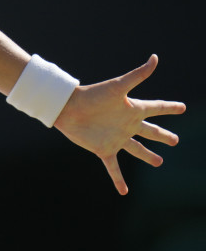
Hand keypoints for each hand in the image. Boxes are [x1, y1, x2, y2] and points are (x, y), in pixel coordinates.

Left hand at [54, 55, 185, 194]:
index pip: (156, 108)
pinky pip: (113, 167)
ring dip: (148, 156)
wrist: (67, 107)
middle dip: (163, 136)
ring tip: (159, 162)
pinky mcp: (104, 149)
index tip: (182, 107)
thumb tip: (155, 58)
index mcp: (132, 109)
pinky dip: (118, 179)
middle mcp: (127, 124)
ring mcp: (117, 138)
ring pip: (137, 149)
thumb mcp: (118, 86)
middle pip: (150, 131)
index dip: (169, 107)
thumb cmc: (92, 95)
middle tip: (175, 140)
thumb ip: (138, 75)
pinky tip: (124, 192)